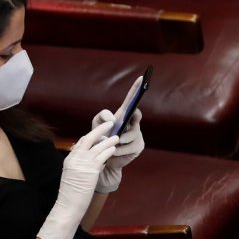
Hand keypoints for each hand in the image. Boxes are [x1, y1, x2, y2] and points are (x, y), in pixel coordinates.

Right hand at [37, 122, 118, 238]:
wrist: (68, 205)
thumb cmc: (71, 195)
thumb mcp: (73, 177)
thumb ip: (81, 167)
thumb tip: (93, 163)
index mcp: (69, 159)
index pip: (80, 143)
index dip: (91, 137)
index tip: (98, 134)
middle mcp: (75, 158)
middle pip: (88, 138)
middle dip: (100, 130)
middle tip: (109, 124)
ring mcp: (83, 162)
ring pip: (98, 146)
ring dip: (108, 140)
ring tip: (116, 136)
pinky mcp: (91, 169)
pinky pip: (102, 155)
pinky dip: (109, 150)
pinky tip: (114, 148)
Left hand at [92, 76, 145, 193]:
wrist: (103, 159)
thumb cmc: (100, 139)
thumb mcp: (97, 125)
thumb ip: (102, 117)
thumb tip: (114, 119)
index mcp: (124, 115)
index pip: (131, 100)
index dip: (136, 89)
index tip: (141, 78)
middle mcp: (134, 123)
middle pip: (137, 115)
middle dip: (132, 118)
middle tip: (123, 123)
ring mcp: (138, 135)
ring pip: (130, 135)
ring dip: (119, 140)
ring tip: (112, 145)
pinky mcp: (138, 146)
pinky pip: (129, 147)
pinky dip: (120, 150)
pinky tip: (115, 153)